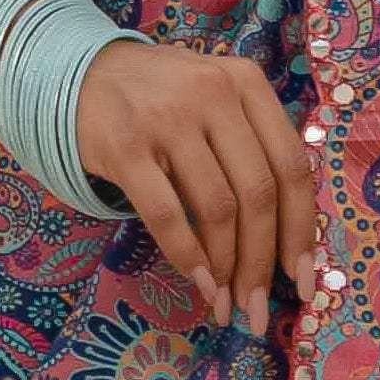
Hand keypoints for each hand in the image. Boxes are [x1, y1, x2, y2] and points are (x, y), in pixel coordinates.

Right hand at [74, 39, 316, 332]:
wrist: (78, 74)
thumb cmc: (160, 97)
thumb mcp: (216, 99)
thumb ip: (252, 145)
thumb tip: (285, 237)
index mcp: (247, 83)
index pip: (291, 166)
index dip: (301, 230)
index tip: (301, 277)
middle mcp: (213, 94)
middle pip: (258, 193)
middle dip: (262, 261)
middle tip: (257, 305)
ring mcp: (168, 118)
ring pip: (217, 208)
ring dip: (227, 266)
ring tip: (225, 301)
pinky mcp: (125, 146)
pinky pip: (166, 214)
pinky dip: (187, 256)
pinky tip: (198, 281)